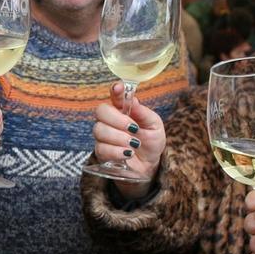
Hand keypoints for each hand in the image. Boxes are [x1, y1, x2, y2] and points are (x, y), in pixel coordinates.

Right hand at [91, 82, 164, 197]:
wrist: (150, 165)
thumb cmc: (151, 142)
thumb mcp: (154, 126)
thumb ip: (143, 113)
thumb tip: (132, 99)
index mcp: (124, 110)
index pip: (115, 96)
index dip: (115, 90)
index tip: (118, 88)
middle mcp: (110, 121)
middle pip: (101, 111)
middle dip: (117, 119)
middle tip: (133, 128)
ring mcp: (104, 136)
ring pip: (100, 130)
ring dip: (119, 138)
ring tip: (134, 145)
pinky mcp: (101, 153)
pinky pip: (102, 148)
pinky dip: (117, 151)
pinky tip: (127, 154)